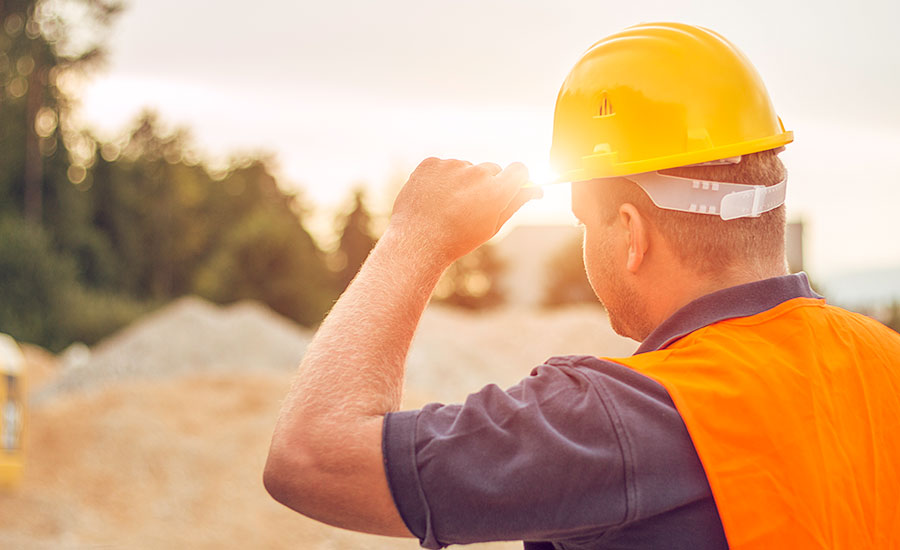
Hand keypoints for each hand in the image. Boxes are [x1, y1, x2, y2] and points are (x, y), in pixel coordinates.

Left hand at [388, 158, 542, 262]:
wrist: (416, 243)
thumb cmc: (458, 239)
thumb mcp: (491, 226)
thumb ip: (515, 204)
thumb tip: (537, 189)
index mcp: (495, 192)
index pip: (519, 169)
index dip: (517, 178)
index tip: (512, 185)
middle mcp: (475, 174)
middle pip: (491, 169)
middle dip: (487, 184)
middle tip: (471, 207)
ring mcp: (451, 166)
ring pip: (465, 168)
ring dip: (462, 181)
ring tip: (447, 206)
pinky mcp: (431, 163)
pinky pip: (444, 166)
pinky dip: (441, 178)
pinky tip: (434, 198)